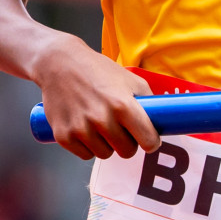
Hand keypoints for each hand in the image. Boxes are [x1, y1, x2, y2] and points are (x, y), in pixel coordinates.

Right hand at [31, 38, 159, 160]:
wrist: (59, 64)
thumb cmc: (97, 70)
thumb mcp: (129, 78)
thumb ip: (147, 100)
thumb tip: (162, 119)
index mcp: (122, 105)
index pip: (147, 140)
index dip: (151, 142)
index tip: (149, 140)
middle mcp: (102, 119)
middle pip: (126, 151)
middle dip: (127, 142)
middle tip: (121, 129)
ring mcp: (81, 129)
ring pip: (105, 155)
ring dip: (106, 145)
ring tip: (100, 125)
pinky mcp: (64, 136)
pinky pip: (85, 155)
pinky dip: (87, 146)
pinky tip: (85, 129)